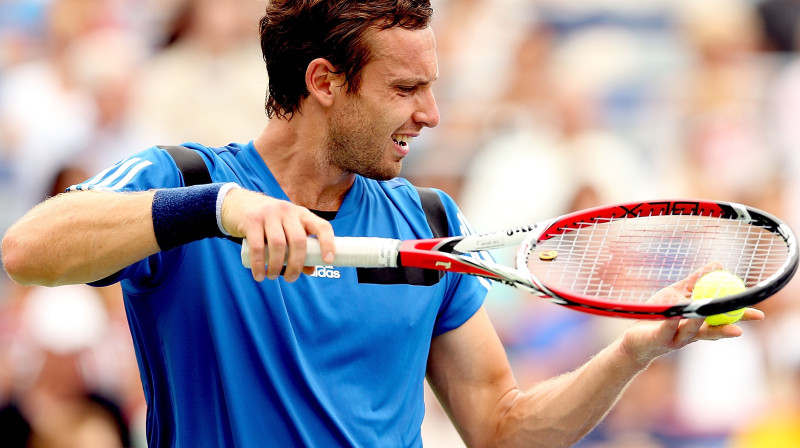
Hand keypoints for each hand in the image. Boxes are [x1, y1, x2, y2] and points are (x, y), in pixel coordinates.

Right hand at [220, 188, 334, 281]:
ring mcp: (269, 214)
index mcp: (302, 214)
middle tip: (291, 278)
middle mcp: (288, 211)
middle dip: (296, 264)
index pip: (322, 226)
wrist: (237, 203)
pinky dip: (259, 264)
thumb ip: (298, 247)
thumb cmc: (268, 221)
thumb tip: (311, 270)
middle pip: (299, 240)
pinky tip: (259, 275)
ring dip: (276, 266)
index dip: (328, 243)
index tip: (328, 261)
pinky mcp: (252, 220)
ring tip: (272, 276)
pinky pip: (258, 246)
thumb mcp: (286, 229)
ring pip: (279, 244)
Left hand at [620, 262, 765, 365]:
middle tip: (742, 327)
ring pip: (691, 331)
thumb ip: (696, 281)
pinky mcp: (659, 338)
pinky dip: (671, 319)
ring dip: (699, 321)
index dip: (740, 318)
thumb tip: (719, 264)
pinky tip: (674, 311)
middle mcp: (691, 334)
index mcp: (698, 324)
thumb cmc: (658, 315)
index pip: (723, 321)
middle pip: (714, 332)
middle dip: (729, 328)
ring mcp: (675, 338)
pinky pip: (667, 327)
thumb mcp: (677, 294)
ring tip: (705, 312)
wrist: (634, 338)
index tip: (759, 313)